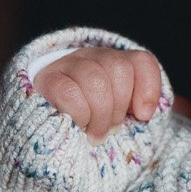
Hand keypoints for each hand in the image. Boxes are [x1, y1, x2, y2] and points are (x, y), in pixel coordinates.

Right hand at [37, 48, 162, 139]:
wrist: (42, 129)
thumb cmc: (87, 125)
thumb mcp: (115, 117)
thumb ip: (133, 110)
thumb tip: (144, 112)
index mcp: (113, 63)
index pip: (141, 61)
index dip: (148, 88)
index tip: (143, 116)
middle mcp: (91, 57)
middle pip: (119, 69)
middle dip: (118, 107)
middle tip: (110, 130)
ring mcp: (67, 64)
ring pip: (95, 80)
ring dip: (100, 115)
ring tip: (94, 134)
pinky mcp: (46, 80)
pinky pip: (70, 92)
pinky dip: (80, 114)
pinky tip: (78, 125)